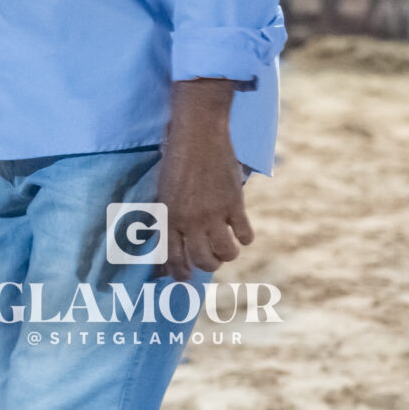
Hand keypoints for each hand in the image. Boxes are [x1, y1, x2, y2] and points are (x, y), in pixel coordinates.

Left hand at [156, 80, 252, 277]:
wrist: (199, 132)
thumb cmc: (177, 157)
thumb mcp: (163, 189)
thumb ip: (166, 214)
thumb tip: (165, 239)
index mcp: (169, 216)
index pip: (173, 258)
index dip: (179, 272)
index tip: (184, 277)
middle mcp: (190, 220)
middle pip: (202, 260)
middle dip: (206, 265)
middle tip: (210, 260)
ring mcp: (214, 213)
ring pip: (226, 253)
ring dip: (227, 255)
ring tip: (227, 248)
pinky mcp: (234, 203)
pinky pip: (245, 234)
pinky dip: (245, 238)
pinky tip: (242, 233)